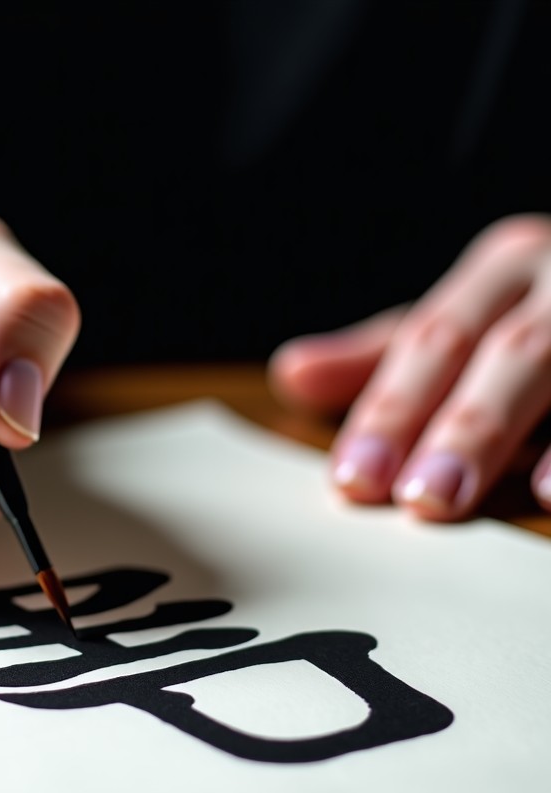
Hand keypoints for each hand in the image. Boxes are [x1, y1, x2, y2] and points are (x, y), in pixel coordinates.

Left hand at [267, 214, 550, 519]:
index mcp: (505, 268)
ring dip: (548, 436)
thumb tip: (291, 374)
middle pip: (511, 353)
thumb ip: (385, 356)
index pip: (431, 341)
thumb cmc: (540, 310)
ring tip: (525, 494)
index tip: (353, 479)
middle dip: (467, 428)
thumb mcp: (466, 323)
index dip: (391, 410)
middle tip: (421, 500)